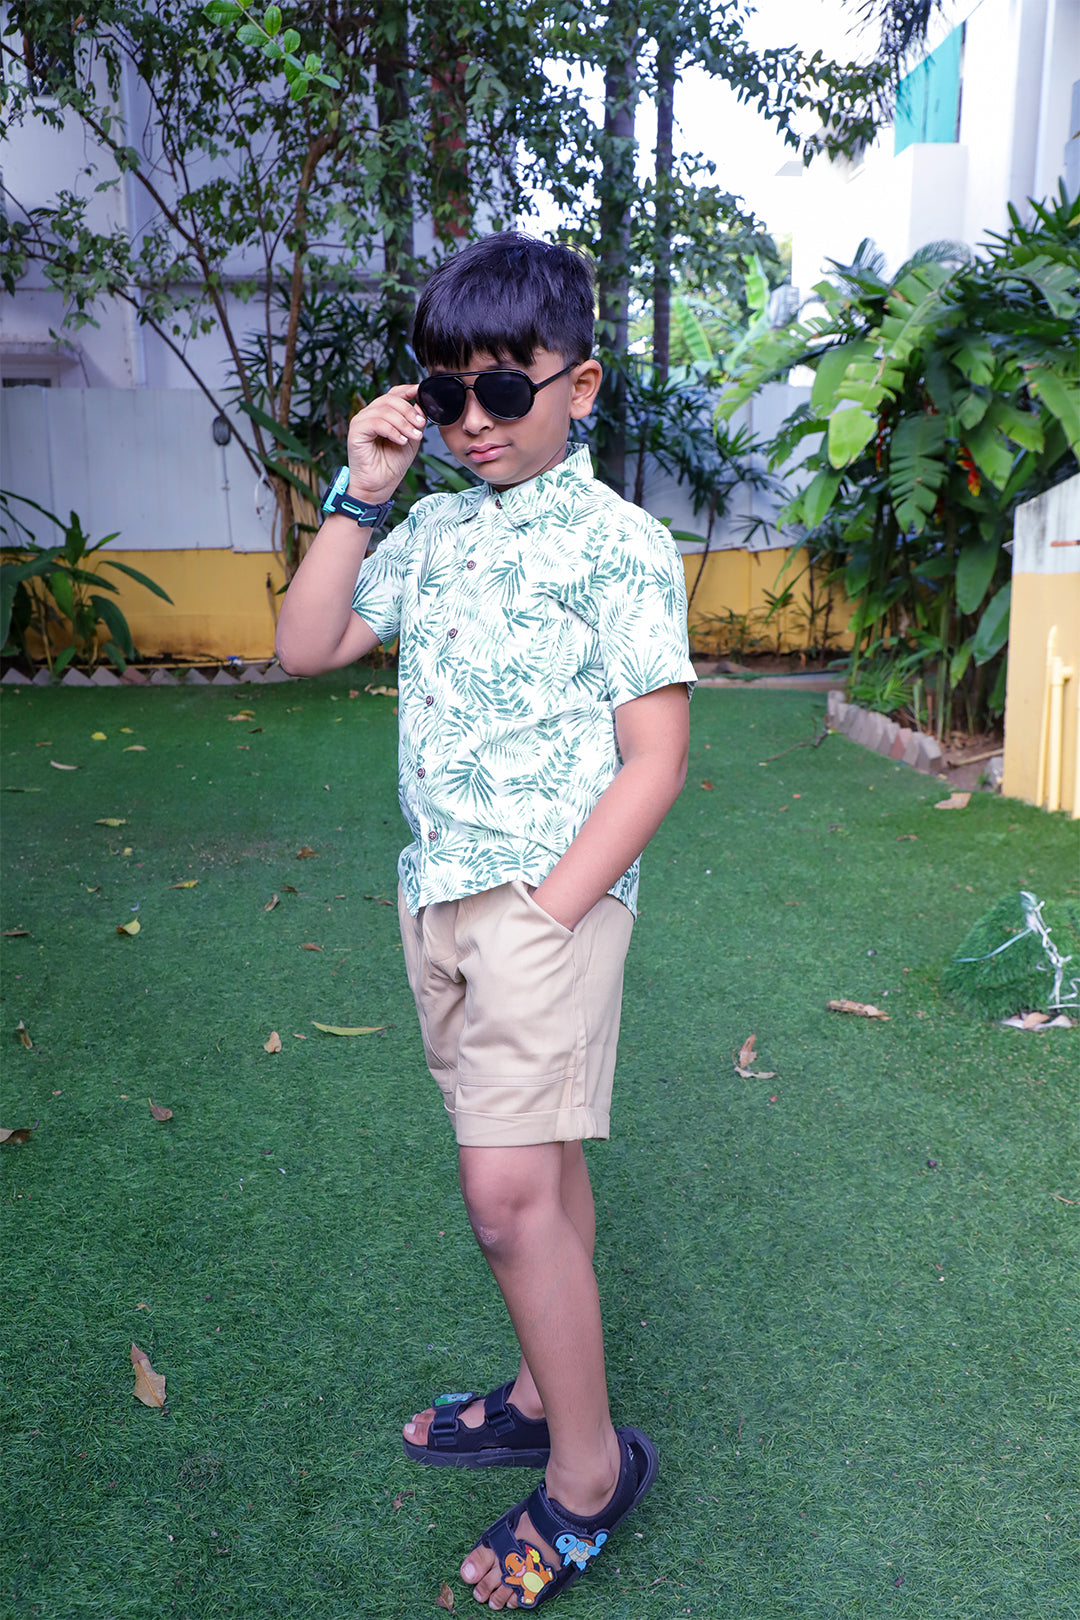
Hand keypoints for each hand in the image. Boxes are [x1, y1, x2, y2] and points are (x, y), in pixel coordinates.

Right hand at [345, 384, 426, 503]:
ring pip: (384, 410)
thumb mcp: (411, 439)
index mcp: (383, 414)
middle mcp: (370, 414)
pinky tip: (401, 441)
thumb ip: (414, 421)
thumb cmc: (392, 464)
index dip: (407, 390)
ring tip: (413, 437)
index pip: (394, 393)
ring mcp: (361, 421)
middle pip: (390, 399)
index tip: (421, 391)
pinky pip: (376, 423)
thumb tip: (419, 404)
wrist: (379, 485)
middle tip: (420, 425)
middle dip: (409, 410)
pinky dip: (392, 431)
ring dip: (403, 423)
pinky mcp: (356, 431)